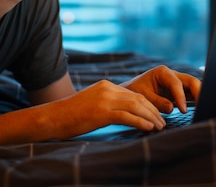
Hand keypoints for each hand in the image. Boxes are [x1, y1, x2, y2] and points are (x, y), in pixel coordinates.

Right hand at [48, 79, 166, 138]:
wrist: (52, 117)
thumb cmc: (70, 115)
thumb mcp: (91, 103)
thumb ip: (107, 103)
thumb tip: (123, 113)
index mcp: (105, 85)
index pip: (133, 94)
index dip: (148, 105)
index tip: (157, 116)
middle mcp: (107, 89)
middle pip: (138, 98)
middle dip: (153, 111)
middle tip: (163, 123)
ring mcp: (104, 99)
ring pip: (136, 106)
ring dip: (151, 117)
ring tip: (159, 127)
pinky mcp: (101, 112)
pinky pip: (127, 116)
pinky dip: (141, 122)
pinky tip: (148, 128)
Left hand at [121, 65, 201, 113]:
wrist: (132, 91)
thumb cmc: (136, 91)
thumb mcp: (143, 96)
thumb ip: (157, 102)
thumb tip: (172, 108)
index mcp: (162, 72)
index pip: (176, 84)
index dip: (181, 97)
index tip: (183, 111)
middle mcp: (173, 74)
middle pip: (191, 81)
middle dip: (198, 93)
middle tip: (202, 108)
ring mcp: (178, 81)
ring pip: (195, 86)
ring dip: (200, 97)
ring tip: (204, 110)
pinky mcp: (180, 90)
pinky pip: (192, 93)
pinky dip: (197, 100)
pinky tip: (201, 110)